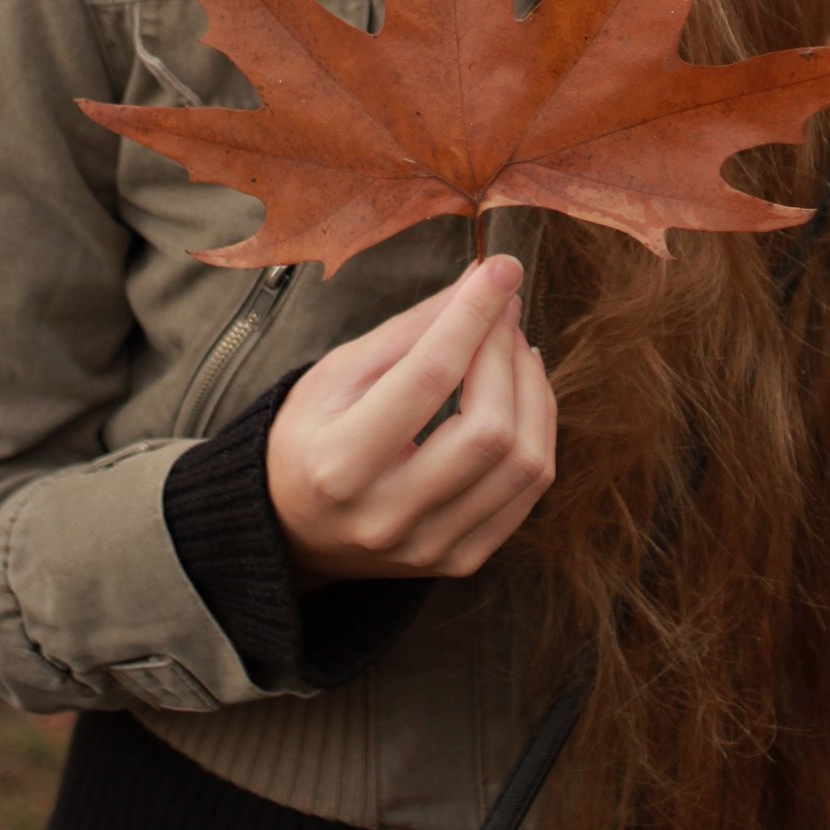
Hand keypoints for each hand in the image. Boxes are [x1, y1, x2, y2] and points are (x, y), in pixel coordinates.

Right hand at [266, 253, 556, 586]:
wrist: (292, 525)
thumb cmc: (313, 433)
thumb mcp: (341, 370)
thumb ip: (413, 328)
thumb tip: (481, 280)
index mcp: (339, 464)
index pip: (428, 377)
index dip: (473, 315)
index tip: (501, 269)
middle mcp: (385, 516)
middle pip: (487, 429)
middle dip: (506, 353)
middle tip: (502, 312)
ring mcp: (429, 547)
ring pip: (523, 463)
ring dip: (533, 389)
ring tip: (514, 349)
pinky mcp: (461, 560)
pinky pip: (529, 492)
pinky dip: (538, 430)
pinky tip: (521, 394)